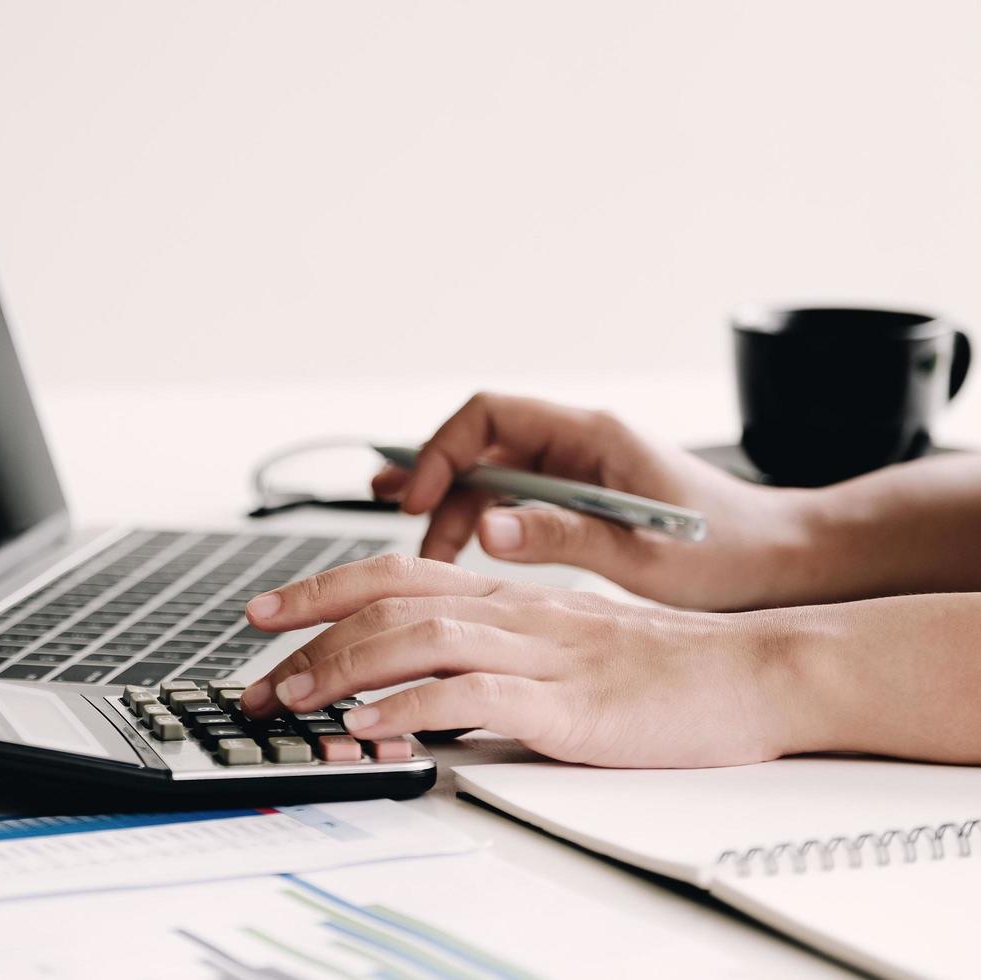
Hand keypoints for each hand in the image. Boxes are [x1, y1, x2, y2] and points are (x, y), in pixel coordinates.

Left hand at [240, 555, 806, 767]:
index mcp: (509, 593)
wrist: (753, 673)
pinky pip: (474, 698)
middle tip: (257, 682)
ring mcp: (539, 653)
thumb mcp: (562, 641)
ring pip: (417, 640)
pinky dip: (413, 711)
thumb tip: (423, 676)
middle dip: (308, 638)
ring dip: (343, 670)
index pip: (393, 575)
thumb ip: (496, 646)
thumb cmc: (659, 666)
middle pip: (388, 602)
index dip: (320, 590)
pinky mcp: (568, 704)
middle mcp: (513, 611)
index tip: (263, 615)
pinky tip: (373, 731)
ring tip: (294, 702)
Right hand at [374, 392, 816, 610]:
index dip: (443, 451)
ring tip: (423, 549)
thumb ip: (562, 536)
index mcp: (593, 436)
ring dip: (454, 509)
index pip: (490, 415)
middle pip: (481, 445)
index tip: (419, 498)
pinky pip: (514, 500)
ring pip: (491, 475)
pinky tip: (455, 545)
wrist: (781, 561)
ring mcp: (578, 469)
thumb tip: (487, 529)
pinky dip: (481, 522)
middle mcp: (579, 443)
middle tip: (408, 526)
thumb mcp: (641, 553)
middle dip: (437, 484)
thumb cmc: (729, 553)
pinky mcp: (581, 498)